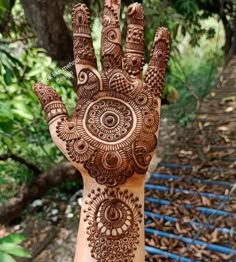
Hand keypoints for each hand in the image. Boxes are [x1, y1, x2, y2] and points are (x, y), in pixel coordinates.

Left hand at [33, 0, 169, 187]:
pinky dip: (160, 54)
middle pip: (110, 47)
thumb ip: (52, 107)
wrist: (112, 175)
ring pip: (133, 54)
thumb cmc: (86, 157)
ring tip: (135, 6)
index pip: (84, 53)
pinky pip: (157, 72)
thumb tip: (38, 84)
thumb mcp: (63, 132)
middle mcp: (110, 86)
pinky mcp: (150, 101)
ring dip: (134, 31)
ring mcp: (131, 91)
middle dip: (110, 23)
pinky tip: (162, 34)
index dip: (82, 30)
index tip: (80, 7)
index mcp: (89, 90)